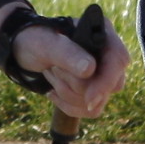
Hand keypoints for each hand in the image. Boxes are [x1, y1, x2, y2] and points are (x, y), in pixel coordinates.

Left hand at [12, 20, 128, 120]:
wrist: (26, 53)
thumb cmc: (36, 41)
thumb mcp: (45, 43)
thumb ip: (67, 52)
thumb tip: (90, 69)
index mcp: (102, 32)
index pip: (119, 59)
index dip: (106, 81)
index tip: (89, 99)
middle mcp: (108, 54)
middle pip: (112, 85)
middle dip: (78, 86)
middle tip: (52, 69)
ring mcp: (104, 74)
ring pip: (99, 101)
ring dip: (68, 93)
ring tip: (51, 74)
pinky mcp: (96, 91)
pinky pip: (91, 111)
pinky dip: (68, 105)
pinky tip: (53, 91)